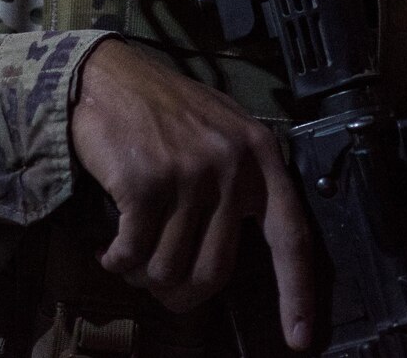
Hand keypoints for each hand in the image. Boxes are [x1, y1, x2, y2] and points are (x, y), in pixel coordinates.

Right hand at [69, 38, 314, 349]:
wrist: (108, 75)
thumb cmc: (165, 109)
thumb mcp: (223, 133)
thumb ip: (239, 185)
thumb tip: (232, 261)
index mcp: (261, 156)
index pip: (292, 237)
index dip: (297, 294)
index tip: (298, 340)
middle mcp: (232, 166)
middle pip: (216, 271)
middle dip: (182, 293)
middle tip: (159, 286)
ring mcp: (189, 174)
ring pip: (169, 269)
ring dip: (143, 276)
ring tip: (130, 254)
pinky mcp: (145, 182)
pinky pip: (133, 254)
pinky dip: (116, 261)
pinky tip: (108, 248)